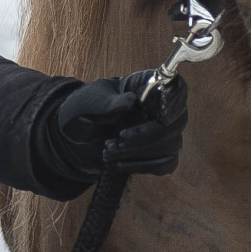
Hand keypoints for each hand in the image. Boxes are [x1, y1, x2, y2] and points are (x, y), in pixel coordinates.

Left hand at [43, 70, 188, 186]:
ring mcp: (162, 131)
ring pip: (170, 144)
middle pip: (176, 121)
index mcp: (146, 85)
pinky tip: (119, 164)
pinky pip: (165, 163)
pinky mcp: (158, 153)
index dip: (174, 100)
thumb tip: (130, 102)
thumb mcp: (88, 101)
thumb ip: (107, 101)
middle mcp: (160, 107)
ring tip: (109, 150)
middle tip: (119, 139)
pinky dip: (142, 166)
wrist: (75, 136)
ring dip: (139, 152)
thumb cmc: (84, 110)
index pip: (176, 87)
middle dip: (147, 135)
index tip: (161, 115)